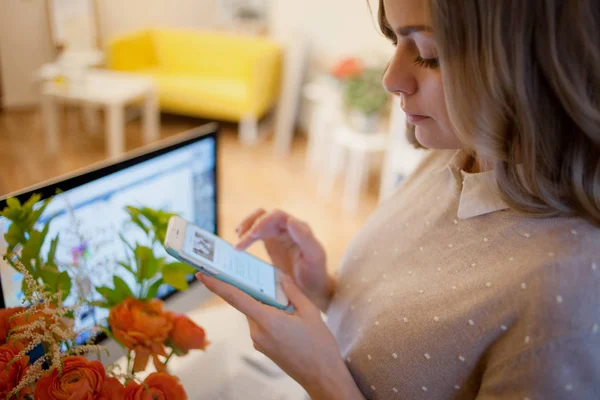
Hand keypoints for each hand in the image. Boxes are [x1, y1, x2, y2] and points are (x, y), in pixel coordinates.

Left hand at [196, 272, 363, 399]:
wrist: (321, 376)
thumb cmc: (318, 346)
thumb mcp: (310, 312)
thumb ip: (292, 291)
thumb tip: (279, 277)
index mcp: (268, 320)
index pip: (236, 298)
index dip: (217, 284)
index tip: (202, 274)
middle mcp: (257, 332)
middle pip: (248, 302)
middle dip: (256, 290)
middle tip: (271, 280)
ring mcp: (258, 341)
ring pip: (255, 313)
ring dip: (266, 304)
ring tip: (290, 307)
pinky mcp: (262, 347)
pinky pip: (260, 324)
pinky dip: (269, 315)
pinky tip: (288, 319)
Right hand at [235, 209, 334, 311]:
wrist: (313, 290)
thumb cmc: (316, 274)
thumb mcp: (314, 257)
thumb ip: (304, 237)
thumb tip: (290, 220)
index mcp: (299, 228)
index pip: (277, 215)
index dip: (263, 221)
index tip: (253, 234)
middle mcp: (288, 228)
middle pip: (265, 216)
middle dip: (251, 225)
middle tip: (241, 239)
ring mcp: (279, 234)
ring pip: (259, 222)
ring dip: (247, 228)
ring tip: (238, 241)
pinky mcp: (272, 242)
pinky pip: (257, 233)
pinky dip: (247, 235)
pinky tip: (239, 244)